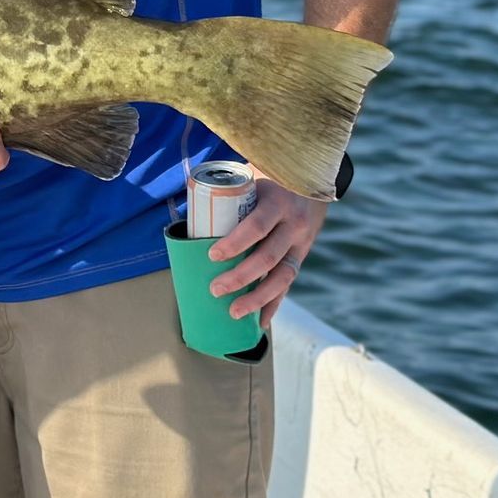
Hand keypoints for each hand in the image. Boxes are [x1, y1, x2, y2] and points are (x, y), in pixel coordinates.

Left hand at [206, 177, 329, 325]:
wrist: (311, 182)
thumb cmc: (269, 179)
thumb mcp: (252, 176)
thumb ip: (227, 191)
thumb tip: (186, 210)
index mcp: (277, 201)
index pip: (256, 226)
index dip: (235, 243)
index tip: (213, 255)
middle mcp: (294, 224)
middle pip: (268, 256)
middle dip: (241, 276)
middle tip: (215, 289)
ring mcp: (302, 242)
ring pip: (282, 276)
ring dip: (257, 297)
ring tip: (233, 312)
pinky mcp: (302, 255)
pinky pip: (288, 283)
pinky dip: (274, 303)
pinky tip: (260, 321)